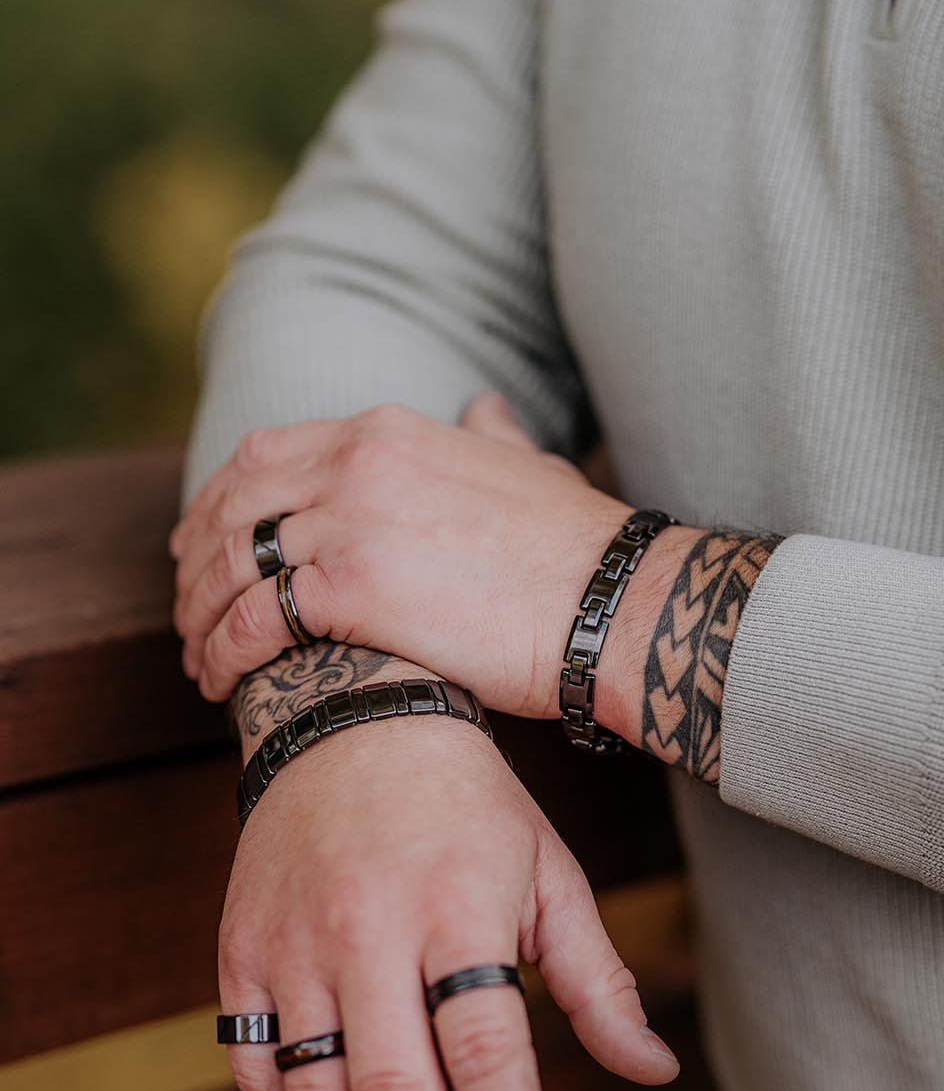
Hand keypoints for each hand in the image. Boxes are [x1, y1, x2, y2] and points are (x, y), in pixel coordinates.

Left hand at [171, 396, 651, 716]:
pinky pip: (252, 620)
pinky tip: (220, 681)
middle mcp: (355, 462)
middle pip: (232, 506)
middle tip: (186, 608)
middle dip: (194, 561)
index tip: (203, 544)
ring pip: (229, 565)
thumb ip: (491, 434)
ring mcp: (348, 520)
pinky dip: (222, 652)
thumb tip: (486, 408)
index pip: (263, 454)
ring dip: (198, 616)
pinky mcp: (352, 587)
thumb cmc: (577, 549)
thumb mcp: (528, 466)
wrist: (611, 600)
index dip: (219, 502)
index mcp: (386, 432)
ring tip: (198, 660)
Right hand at [220, 714, 678, 1090]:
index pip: (484, 1047)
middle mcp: (368, 927)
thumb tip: (653, 1072)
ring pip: (316, 1090)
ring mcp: (295, 941)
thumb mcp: (547, 871)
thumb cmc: (467, 802)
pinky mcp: (243, 949)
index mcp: (458, 905)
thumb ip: (595, 979)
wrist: (351, 717)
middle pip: (392, 1088)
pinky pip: (253, 1063)